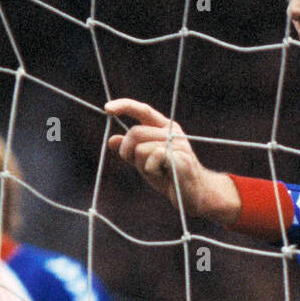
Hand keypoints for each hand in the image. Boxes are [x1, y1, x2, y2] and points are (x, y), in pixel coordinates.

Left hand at [104, 99, 240, 222]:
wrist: (192, 194)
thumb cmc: (168, 176)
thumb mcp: (144, 161)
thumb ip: (130, 150)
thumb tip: (112, 140)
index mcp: (164, 126)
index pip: (142, 109)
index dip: (124, 106)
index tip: (107, 109)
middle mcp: (171, 131)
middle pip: (135, 132)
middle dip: (128, 151)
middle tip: (138, 165)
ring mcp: (177, 143)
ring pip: (141, 148)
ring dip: (142, 165)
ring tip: (157, 172)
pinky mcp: (180, 158)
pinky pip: (153, 159)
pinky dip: (152, 170)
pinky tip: (164, 175)